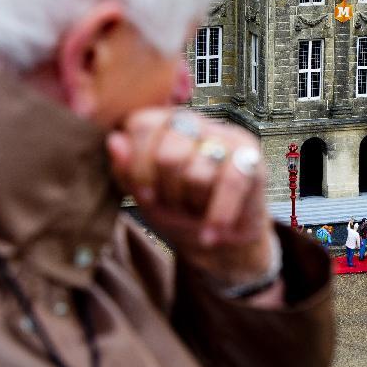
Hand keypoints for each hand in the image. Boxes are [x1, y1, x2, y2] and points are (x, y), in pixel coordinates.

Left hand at [107, 109, 274, 286]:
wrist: (225, 243)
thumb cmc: (183, 212)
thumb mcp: (147, 197)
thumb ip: (126, 170)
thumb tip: (114, 141)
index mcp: (168, 124)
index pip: (143, 124)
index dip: (138, 165)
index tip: (144, 192)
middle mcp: (199, 123)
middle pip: (168, 152)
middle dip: (168, 192)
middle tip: (176, 205)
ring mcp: (228, 138)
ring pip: (197, 173)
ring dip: (193, 205)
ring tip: (197, 212)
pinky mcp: (252, 160)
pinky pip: (230, 183)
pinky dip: (217, 215)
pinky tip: (211, 233)